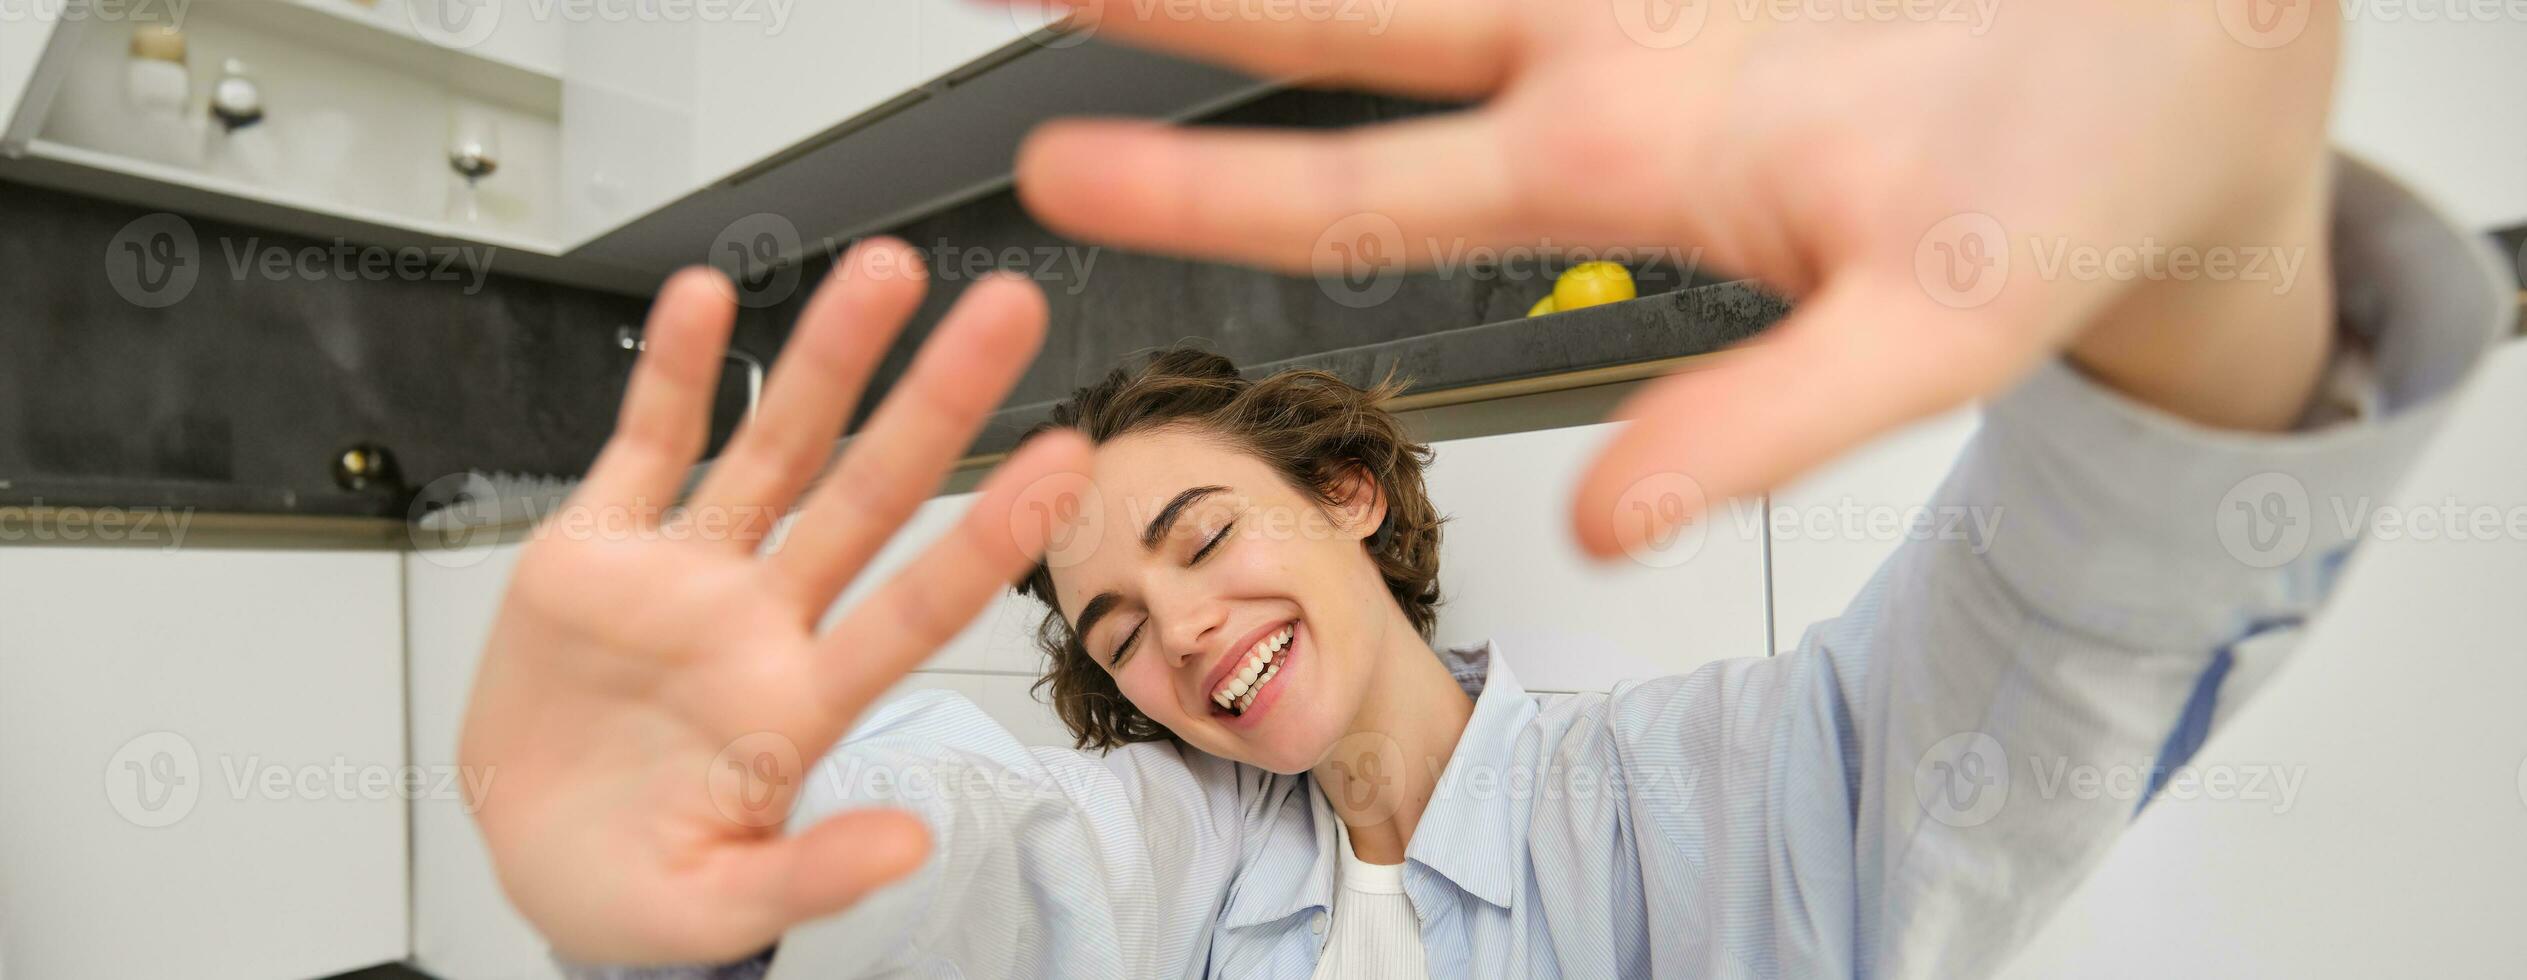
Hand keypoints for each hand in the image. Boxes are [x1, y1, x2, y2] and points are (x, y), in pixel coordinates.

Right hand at [458, 243, 1091, 963]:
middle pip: (865, 493)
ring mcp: (684, 577)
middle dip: (936, 401)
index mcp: (797, 704)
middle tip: (1007, 313)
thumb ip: (811, 875)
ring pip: (771, 446)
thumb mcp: (719, 905)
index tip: (1064, 465)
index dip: (987, 537)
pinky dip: (671, 371)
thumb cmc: (635, 885)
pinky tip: (706, 298)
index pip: (914, 607)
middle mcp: (757, 620)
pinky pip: (644, 443)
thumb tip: (908, 850)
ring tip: (884, 274)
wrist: (533, 857)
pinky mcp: (596, 551)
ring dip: (825, 357)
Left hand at [1007, 0, 2343, 555]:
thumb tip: (1606, 529)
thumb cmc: (2056, 214)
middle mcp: (1607, 67)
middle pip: (1349, 26)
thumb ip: (1757, 428)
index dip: (1207, 186)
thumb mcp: (1919, 341)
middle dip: (1187, 3)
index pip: (1366, 192)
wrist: (2192, 83)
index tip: (1054, 169)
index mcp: (1624, 174)